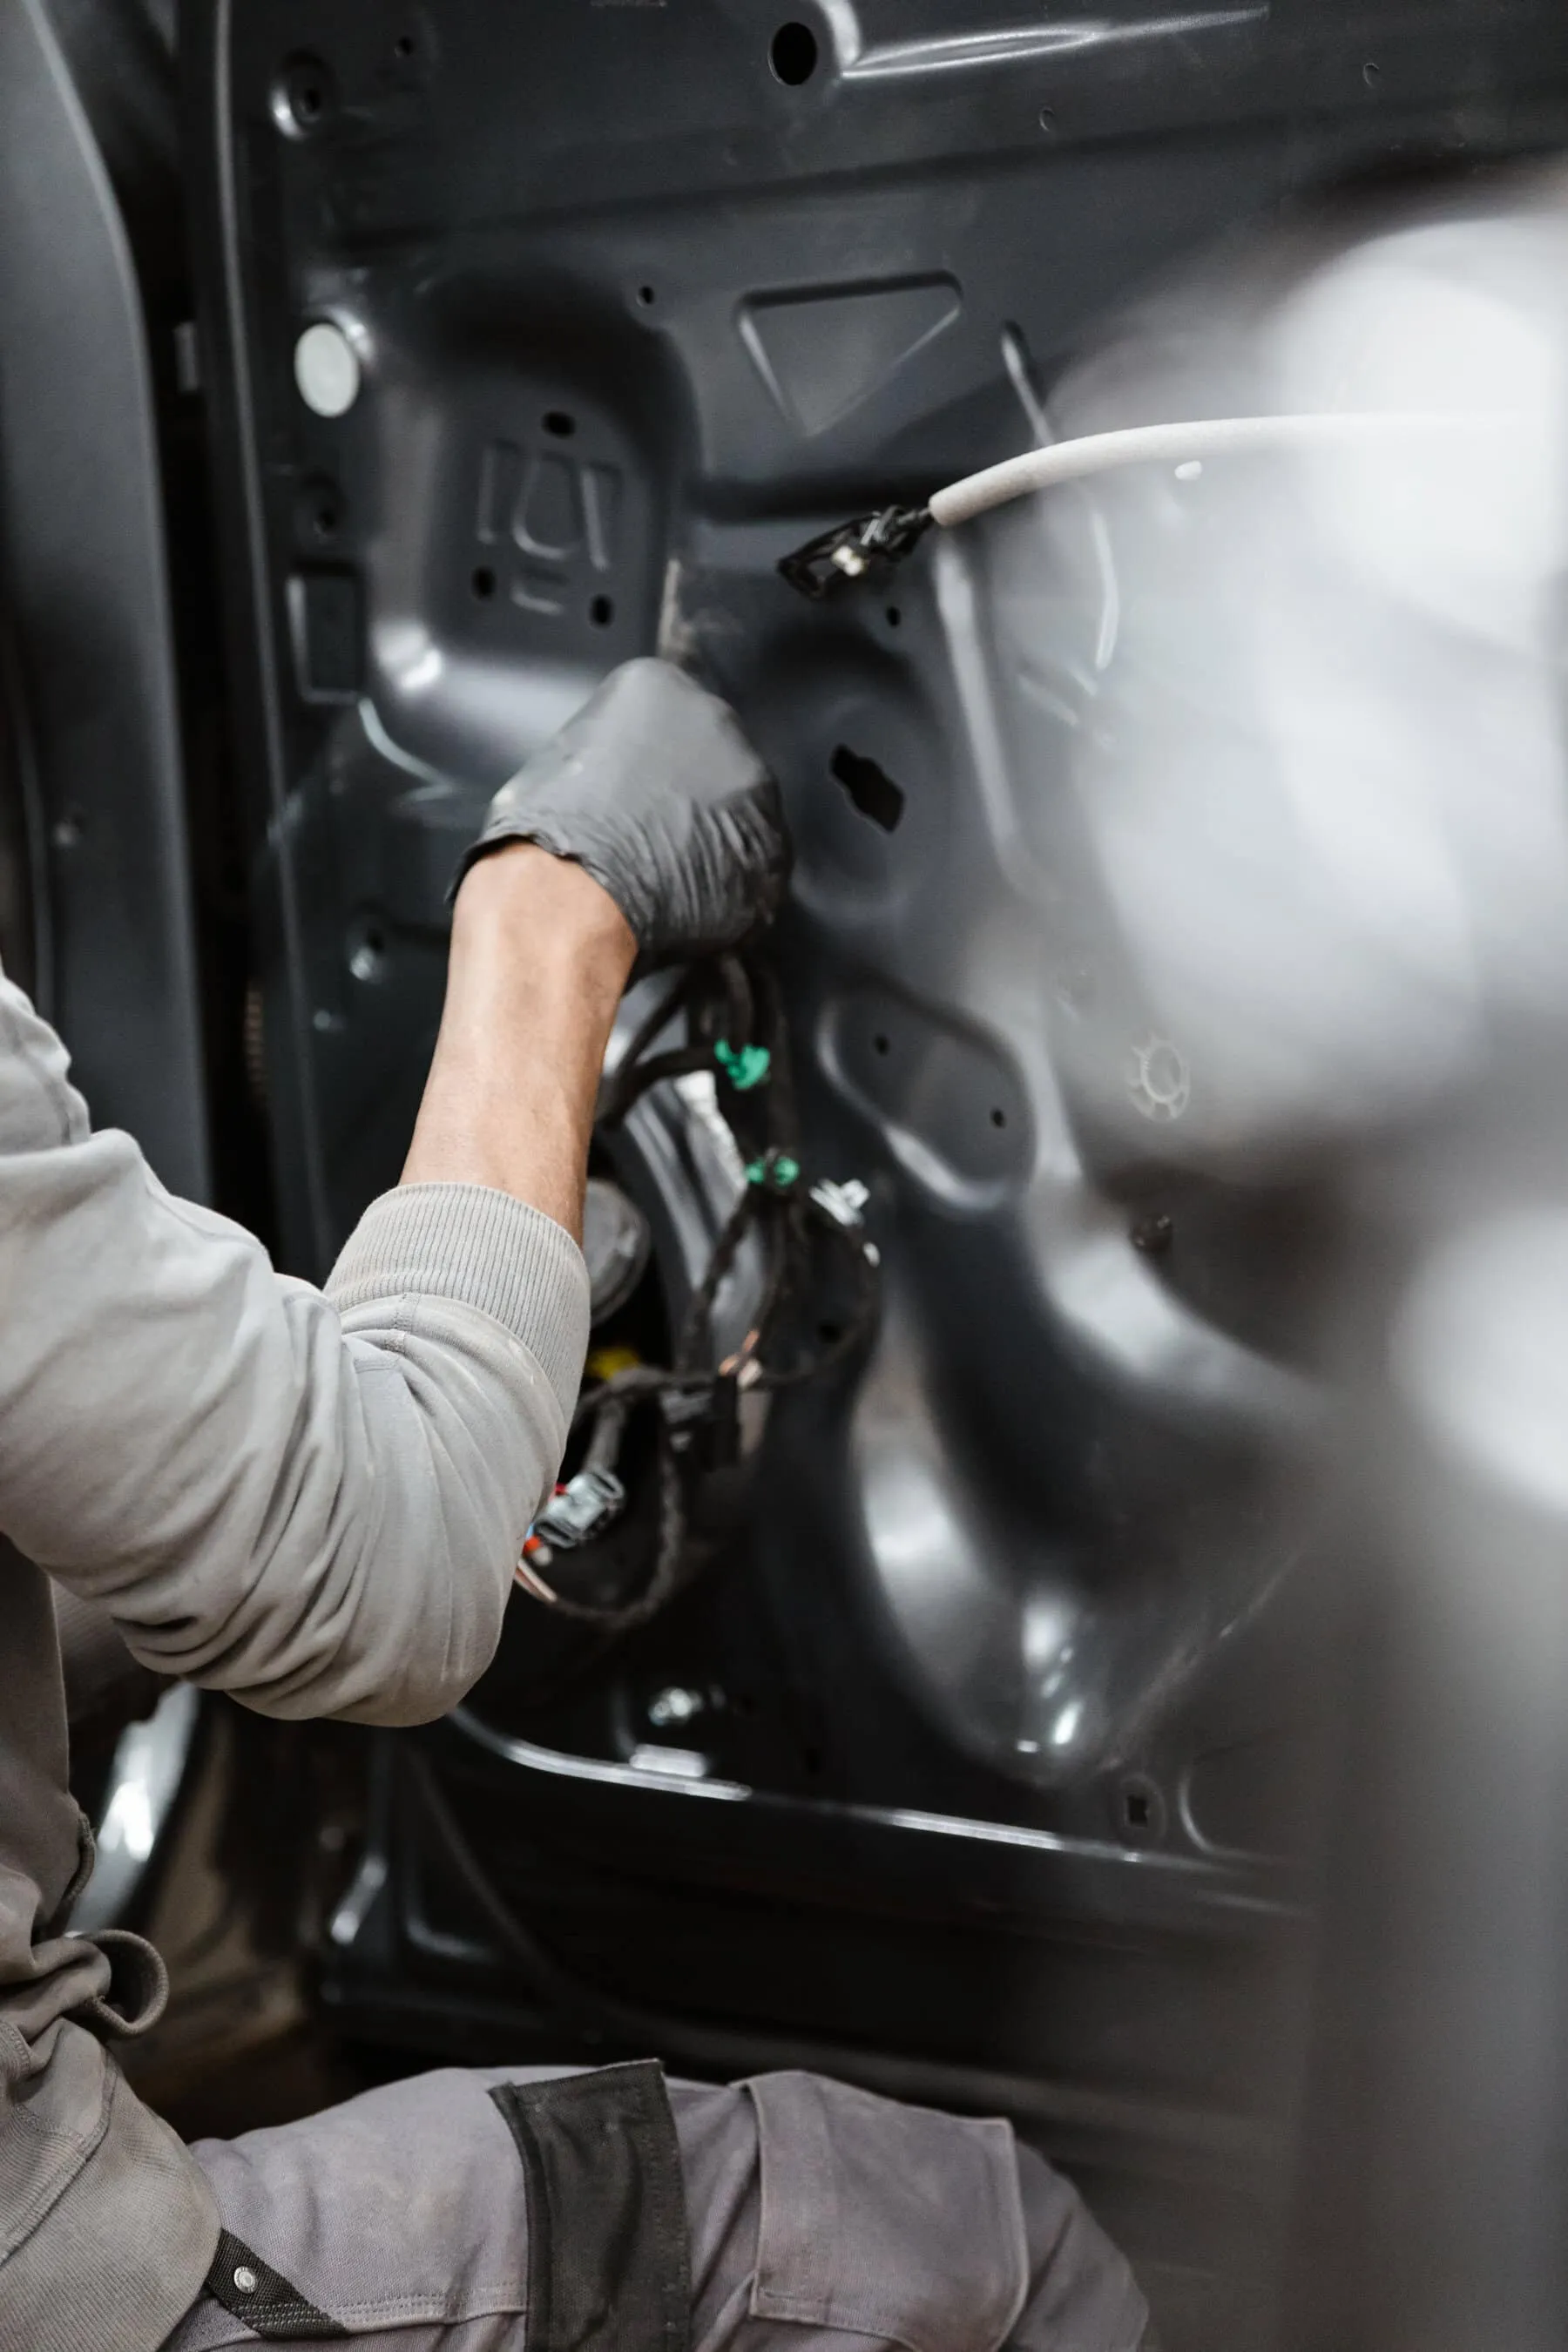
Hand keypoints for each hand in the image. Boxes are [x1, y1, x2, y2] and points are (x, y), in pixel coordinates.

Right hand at [457, 657, 789, 965]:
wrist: (569, 893)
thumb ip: (613, 752)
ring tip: (670, 876)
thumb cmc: (551, 831)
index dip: (654, 767)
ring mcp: (753, 785)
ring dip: (715, 843)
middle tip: (656, 836)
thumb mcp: (564, 758)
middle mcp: (717, 723)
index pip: (672, 721)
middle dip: (693, 798)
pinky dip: (731, 889)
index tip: (639, 794)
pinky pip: (758, 867)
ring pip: (741, 815)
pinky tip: (690, 902)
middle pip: (714, 761)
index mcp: (660, 687)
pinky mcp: (771, 847)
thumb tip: (620, 780)